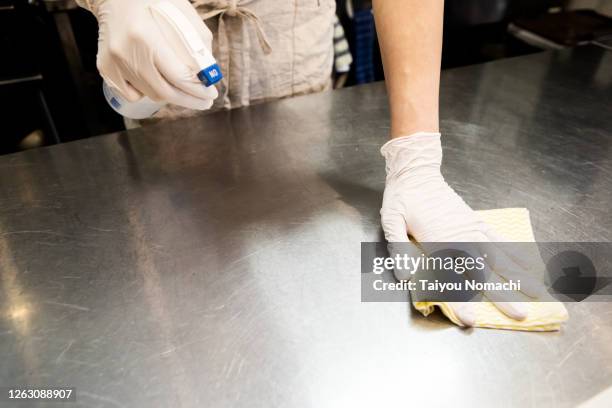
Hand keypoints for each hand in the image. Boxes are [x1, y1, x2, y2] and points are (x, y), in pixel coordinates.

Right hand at [88, 0, 217, 108]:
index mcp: (144, 35)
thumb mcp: (180, 12)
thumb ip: (197, 42)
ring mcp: (112, 62)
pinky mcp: (105, 68)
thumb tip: (208, 72)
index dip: (198, 90)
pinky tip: (156, 83)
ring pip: (150, 94)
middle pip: (164, 92)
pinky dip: (147, 93)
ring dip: (171, 96)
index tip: (211, 94)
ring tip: (184, 91)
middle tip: (204, 102)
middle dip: (189, 100)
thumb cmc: (151, 1)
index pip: (178, 76)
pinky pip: (132, 94)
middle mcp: (125, 52)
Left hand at [380, 132, 543, 325]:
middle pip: (483, 272)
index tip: (471, 320)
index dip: (461, 301)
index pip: (452, 278)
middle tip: (519, 315)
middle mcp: (460, 238)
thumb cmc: (402, 198)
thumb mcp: (391, 221)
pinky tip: (529, 263)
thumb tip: (405, 277)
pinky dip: (516, 251)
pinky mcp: (477, 222)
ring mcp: (472, 229)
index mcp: (438, 242)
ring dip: (518, 276)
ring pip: (499, 257)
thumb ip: (398, 249)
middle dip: (502, 295)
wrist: (417, 172)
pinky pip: (499, 238)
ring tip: (536, 292)